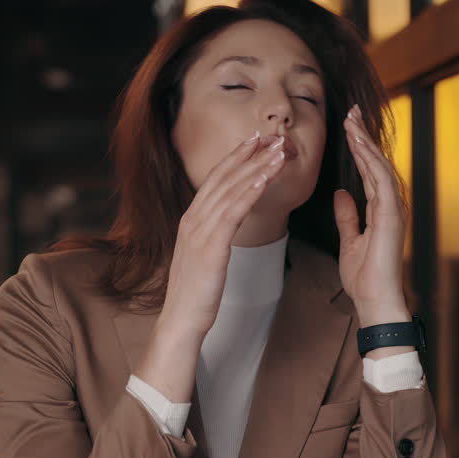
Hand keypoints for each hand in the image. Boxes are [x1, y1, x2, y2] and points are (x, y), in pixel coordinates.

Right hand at [135, 133, 287, 402]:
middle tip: (270, 134)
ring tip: (277, 150)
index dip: (236, 157)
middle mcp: (192, 219)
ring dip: (255, 167)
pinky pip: (233, 212)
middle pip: (222, 177)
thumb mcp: (203, 257)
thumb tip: (226, 222)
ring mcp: (199, 231)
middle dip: (248, 153)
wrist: (181, 321)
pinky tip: (265, 179)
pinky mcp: (209, 246)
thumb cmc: (196, 294)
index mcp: (191, 220)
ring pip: (230, 189)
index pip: (215, 179)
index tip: (254, 139)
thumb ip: (212, 235)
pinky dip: (249, 191)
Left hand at [335, 105, 409, 325]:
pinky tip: (358, 143)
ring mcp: (393, 209)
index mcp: (380, 210)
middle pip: (376, 163)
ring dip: (365, 142)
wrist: (374, 300)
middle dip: (363, 136)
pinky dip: (370, 160)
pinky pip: (380, 180)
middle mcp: (390, 205)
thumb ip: (348, 216)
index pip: (369, 171)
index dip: (359, 148)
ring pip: (379, 166)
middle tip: (351, 111)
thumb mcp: (349, 241)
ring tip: (352, 120)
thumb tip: (341, 194)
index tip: (348, 126)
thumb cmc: (365, 278)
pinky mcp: (392, 215)